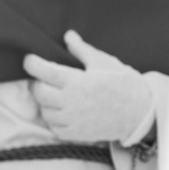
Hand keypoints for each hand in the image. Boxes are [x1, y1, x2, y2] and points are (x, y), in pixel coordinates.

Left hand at [24, 30, 154, 144]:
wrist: (138, 111)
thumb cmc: (121, 83)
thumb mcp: (102, 62)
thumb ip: (81, 50)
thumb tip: (68, 35)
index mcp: (75, 81)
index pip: (42, 71)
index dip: (32, 63)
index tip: (30, 60)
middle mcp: (69, 102)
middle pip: (39, 92)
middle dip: (38, 83)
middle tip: (45, 78)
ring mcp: (71, 120)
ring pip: (44, 111)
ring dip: (45, 102)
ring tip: (56, 94)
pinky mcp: (74, 134)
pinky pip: (53, 127)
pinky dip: (53, 118)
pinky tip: (63, 110)